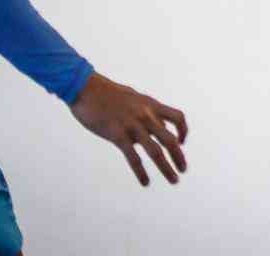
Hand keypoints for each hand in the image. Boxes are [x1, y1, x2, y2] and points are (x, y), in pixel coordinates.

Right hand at [70, 72, 187, 186]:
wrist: (85, 87)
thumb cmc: (108, 93)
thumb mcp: (134, 98)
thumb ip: (147, 110)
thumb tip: (157, 125)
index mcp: (151, 104)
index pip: (178, 117)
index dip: (183, 131)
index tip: (181, 142)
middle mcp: (146, 115)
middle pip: (170, 139)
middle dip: (179, 157)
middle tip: (183, 170)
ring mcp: (132, 125)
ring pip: (156, 151)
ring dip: (167, 168)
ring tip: (174, 180)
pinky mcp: (117, 134)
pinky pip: (133, 158)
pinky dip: (141, 172)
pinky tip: (145, 182)